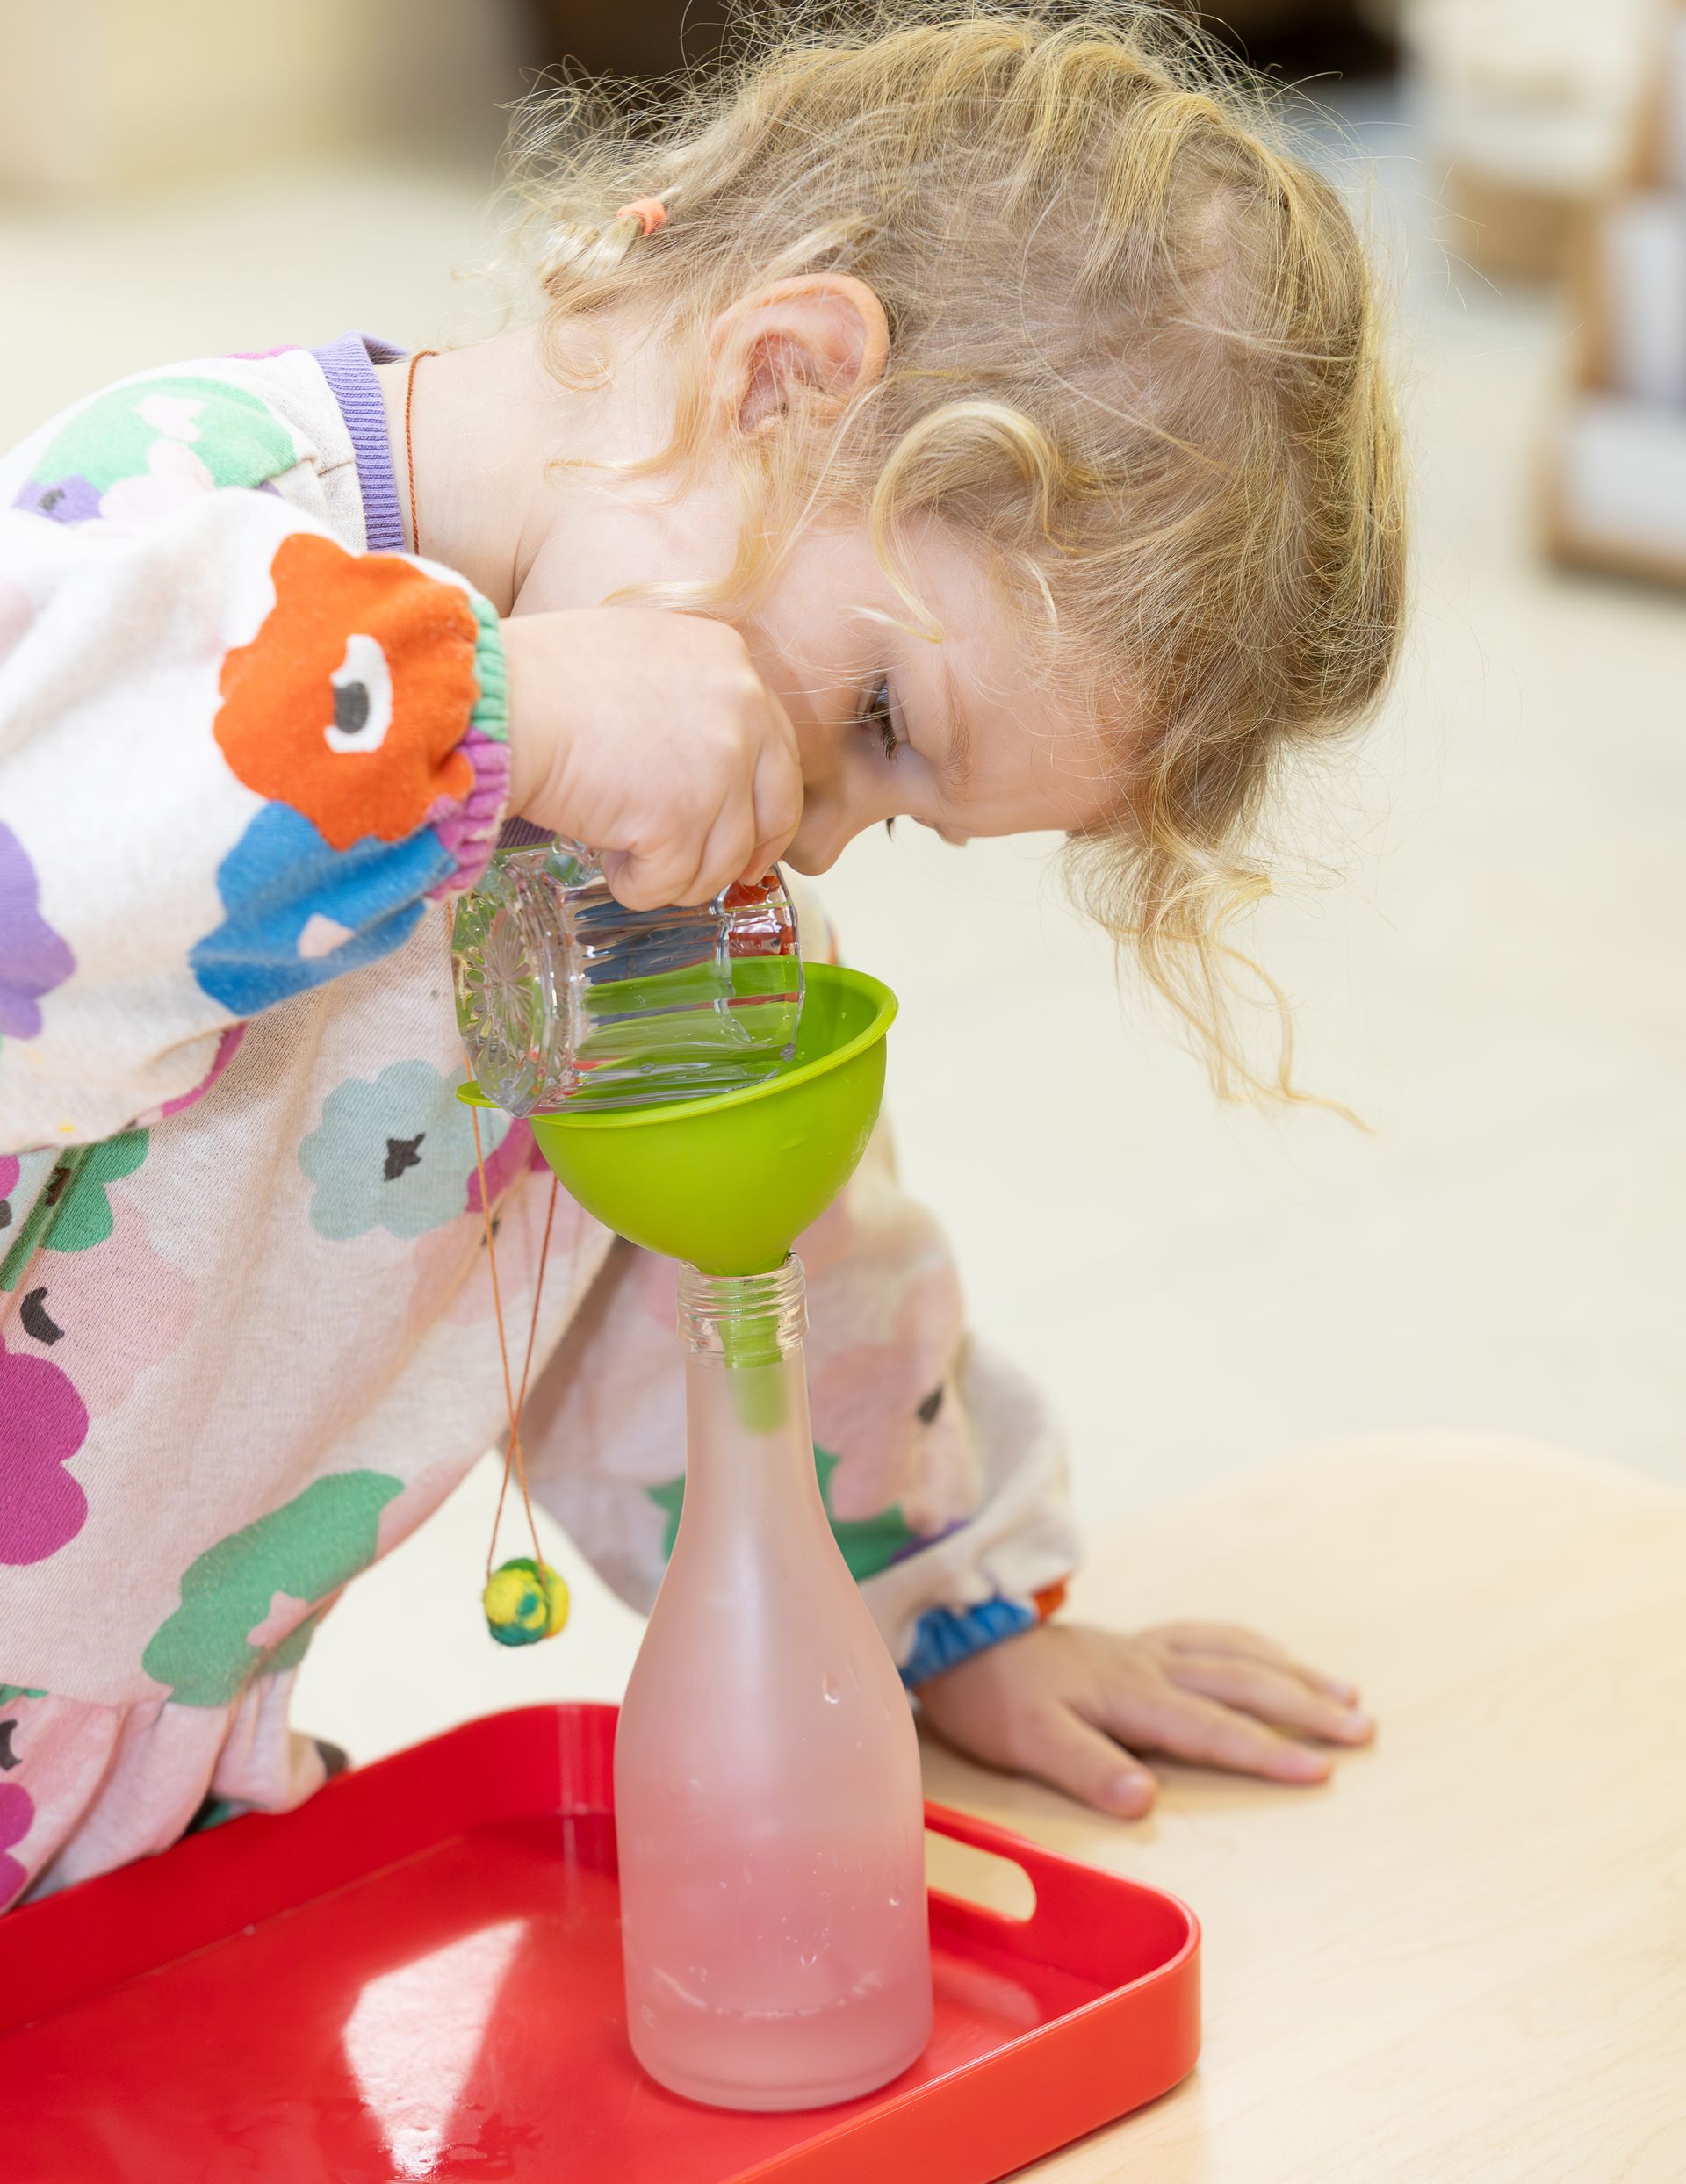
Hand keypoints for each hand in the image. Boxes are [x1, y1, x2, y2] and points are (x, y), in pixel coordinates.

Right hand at [500, 608, 802, 908]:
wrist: (499, 701)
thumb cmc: (540, 678)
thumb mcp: (639, 658)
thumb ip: (688, 699)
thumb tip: (703, 766)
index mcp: (732, 662)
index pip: (778, 750)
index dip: (765, 803)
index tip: (751, 837)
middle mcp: (742, 710)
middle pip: (775, 810)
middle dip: (747, 856)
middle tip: (709, 877)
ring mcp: (719, 768)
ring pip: (722, 861)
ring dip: (673, 873)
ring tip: (620, 852)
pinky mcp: (683, 821)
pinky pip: (672, 883)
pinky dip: (637, 886)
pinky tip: (606, 859)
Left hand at [916, 1619, 1373, 1817]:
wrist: (958, 1637)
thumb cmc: (994, 1697)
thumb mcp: (1028, 1741)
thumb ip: (1086, 1768)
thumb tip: (1144, 1800)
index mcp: (1130, 1696)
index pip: (1211, 1729)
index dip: (1267, 1751)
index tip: (1323, 1771)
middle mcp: (1149, 1667)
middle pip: (1241, 1685)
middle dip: (1305, 1706)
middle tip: (1364, 1728)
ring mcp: (1145, 1649)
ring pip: (1234, 1655)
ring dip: (1291, 1674)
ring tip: (1346, 1693)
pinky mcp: (1134, 1643)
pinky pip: (1208, 1636)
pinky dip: (1250, 1645)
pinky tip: (1272, 1653)